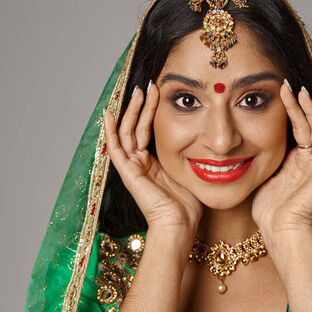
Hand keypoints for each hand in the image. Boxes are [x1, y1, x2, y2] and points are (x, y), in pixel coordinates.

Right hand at [103, 83, 202, 248]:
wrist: (179, 225)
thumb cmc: (186, 206)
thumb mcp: (187, 172)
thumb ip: (187, 156)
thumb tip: (201, 139)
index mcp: (151, 164)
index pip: (147, 130)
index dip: (151, 111)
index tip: (158, 91)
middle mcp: (139, 163)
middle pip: (136, 127)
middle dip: (142, 105)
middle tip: (149, 85)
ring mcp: (131, 168)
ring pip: (127, 132)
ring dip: (132, 111)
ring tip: (138, 91)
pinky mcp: (127, 173)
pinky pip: (115, 147)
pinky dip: (110, 130)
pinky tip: (109, 112)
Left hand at [252, 82, 311, 242]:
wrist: (278, 229)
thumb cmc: (268, 211)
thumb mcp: (261, 177)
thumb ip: (262, 160)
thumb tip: (246, 144)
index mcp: (294, 161)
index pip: (295, 128)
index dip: (290, 109)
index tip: (280, 90)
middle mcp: (309, 160)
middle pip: (307, 125)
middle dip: (298, 104)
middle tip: (288, 85)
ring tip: (302, 92)